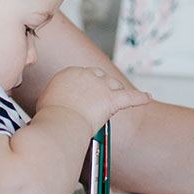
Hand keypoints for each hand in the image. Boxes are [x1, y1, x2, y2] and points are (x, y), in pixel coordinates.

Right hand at [37, 65, 151, 132]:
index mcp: (71, 72)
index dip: (85, 86)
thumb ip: (54, 95)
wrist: (60, 121)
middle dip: (101, 87)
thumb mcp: (46, 98)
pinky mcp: (112, 99)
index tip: (83, 94)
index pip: (83, 75)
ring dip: (114, 91)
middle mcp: (88, 74)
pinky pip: (130, 97)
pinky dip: (140, 98)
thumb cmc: (51, 114)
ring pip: (114, 84)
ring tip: (112, 103)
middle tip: (96, 100)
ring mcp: (102, 86)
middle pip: (100, 76)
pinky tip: (147, 97)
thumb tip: (52, 102)